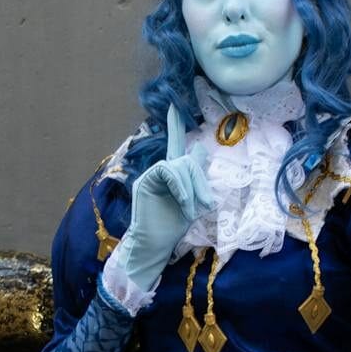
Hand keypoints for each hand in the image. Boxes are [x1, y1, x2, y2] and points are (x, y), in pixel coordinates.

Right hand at [115, 107, 212, 290]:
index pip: (175, 144)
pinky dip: (180, 187)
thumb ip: (196, 175)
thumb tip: (199, 148)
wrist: (156, 245)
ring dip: (192, 189)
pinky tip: (182, 202)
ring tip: (192, 209)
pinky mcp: (145, 181)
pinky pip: (168, 171)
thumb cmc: (173, 227)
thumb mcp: (193, 200)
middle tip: (205, 206)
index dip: (174, 126)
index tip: (174, 106)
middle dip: (200, 182)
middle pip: (188, 160)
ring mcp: (152, 175)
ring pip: (180, 166)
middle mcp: (162, 170)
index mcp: (173, 174)